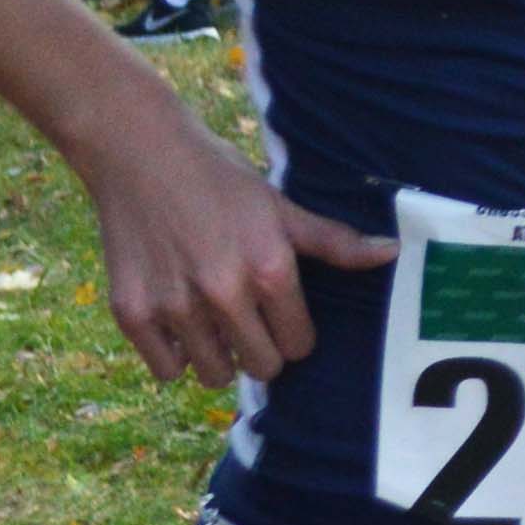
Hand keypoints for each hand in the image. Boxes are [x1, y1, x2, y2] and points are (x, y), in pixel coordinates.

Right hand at [83, 109, 394, 386]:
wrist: (139, 150)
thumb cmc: (218, 177)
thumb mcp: (279, 205)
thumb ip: (333, 241)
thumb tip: (391, 252)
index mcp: (269, 269)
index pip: (300, 346)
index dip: (293, 330)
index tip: (278, 310)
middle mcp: (224, 294)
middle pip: (262, 367)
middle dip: (259, 348)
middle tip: (244, 315)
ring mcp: (176, 306)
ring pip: (214, 374)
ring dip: (216, 353)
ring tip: (209, 315)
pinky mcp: (132, 313)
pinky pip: (166, 370)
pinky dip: (172, 352)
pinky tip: (175, 315)